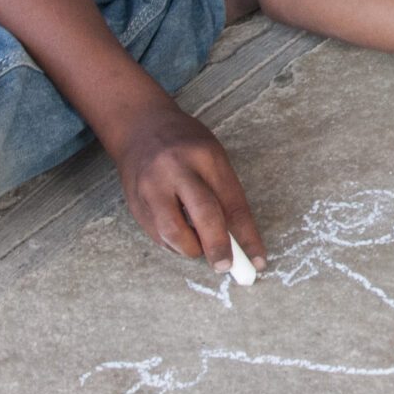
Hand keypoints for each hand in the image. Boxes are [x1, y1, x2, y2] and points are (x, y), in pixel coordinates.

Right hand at [110, 104, 266, 272]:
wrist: (139, 126)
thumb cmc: (186, 144)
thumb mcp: (212, 157)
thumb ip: (224, 194)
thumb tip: (239, 241)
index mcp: (206, 157)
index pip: (232, 203)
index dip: (247, 236)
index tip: (259, 260)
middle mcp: (178, 170)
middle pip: (204, 215)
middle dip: (219, 247)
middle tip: (227, 266)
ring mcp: (152, 187)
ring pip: (173, 232)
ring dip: (191, 248)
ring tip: (198, 244)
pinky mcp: (135, 203)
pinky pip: (157, 235)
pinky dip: (173, 244)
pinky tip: (179, 236)